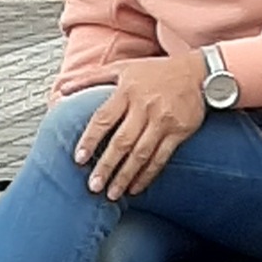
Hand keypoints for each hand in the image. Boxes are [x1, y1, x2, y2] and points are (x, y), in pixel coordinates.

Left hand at [73, 52, 208, 200]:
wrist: (198, 73)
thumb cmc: (156, 71)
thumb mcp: (123, 67)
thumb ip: (91, 78)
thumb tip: (63, 90)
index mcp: (127, 91)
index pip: (103, 119)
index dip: (90, 140)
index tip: (79, 159)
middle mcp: (144, 107)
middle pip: (121, 142)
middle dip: (106, 166)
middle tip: (93, 186)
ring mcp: (162, 121)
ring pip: (140, 154)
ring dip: (125, 176)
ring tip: (112, 194)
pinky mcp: (179, 132)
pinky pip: (160, 158)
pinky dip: (147, 175)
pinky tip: (136, 187)